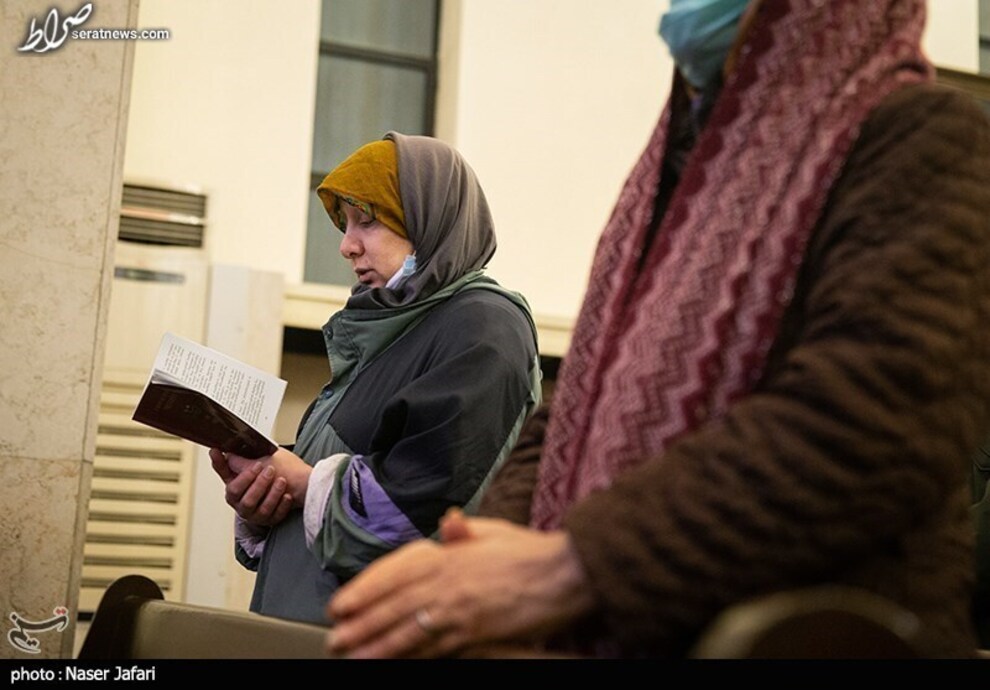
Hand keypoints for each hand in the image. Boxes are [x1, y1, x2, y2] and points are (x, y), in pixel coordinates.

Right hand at [209, 448, 311, 525]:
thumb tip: (227, 451)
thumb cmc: (278, 472)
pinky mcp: (269, 520)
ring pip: (258, 507)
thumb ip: (243, 460)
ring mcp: (255, 513)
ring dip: (271, 493)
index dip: (219, 463)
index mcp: (235, 486)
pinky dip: (282, 504)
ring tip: (281, 481)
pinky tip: (287, 495)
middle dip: (254, 480)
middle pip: (239, 493)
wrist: (299, 487)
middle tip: (269, 469)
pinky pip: (274, 515)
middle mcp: (241, 502)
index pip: (223, 473)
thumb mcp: (260, 461)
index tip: (218, 451)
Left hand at [325, 511, 595, 657]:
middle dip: (362, 623)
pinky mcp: (476, 635)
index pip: (396, 572)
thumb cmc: (532, 552)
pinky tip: (396, 662)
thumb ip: (466, 532)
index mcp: (450, 555)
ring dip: (377, 645)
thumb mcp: (495, 532)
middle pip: (395, 605)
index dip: (365, 589)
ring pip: (409, 631)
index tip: (341, 603)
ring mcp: (461, 611)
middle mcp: (449, 583)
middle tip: (336, 637)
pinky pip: (437, 649)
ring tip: (352, 655)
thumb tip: (448, 523)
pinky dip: (413, 656)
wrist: (568, 573)